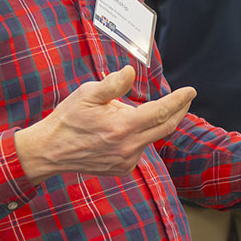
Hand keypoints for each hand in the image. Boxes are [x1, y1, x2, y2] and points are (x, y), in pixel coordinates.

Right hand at [14, 65, 195, 183]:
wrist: (49, 151)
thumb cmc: (67, 119)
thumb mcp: (87, 94)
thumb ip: (113, 84)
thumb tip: (131, 72)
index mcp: (122, 126)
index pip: (161, 111)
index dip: (179, 100)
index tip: (191, 90)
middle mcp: (128, 147)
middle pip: (166, 127)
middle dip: (179, 111)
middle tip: (186, 98)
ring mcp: (126, 160)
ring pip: (152, 137)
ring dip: (151, 123)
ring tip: (126, 113)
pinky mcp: (123, 168)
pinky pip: (140, 148)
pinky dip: (139, 136)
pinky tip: (120, 131)